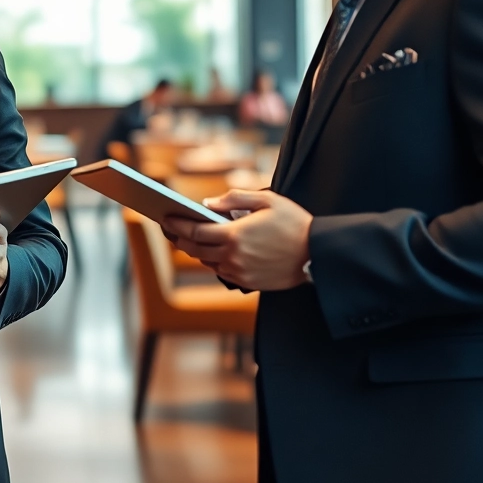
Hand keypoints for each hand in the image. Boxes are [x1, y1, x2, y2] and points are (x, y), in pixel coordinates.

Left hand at [162, 190, 312, 290]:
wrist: (317, 253)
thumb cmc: (293, 222)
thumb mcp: (266, 200)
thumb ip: (233, 199)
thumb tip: (207, 204)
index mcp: (234, 235)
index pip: (194, 231)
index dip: (176, 224)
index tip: (166, 218)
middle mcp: (232, 257)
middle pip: (194, 250)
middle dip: (179, 238)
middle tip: (171, 229)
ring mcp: (239, 272)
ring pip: (207, 262)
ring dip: (196, 250)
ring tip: (189, 238)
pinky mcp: (248, 282)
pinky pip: (222, 272)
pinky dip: (213, 261)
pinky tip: (212, 251)